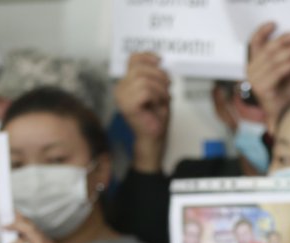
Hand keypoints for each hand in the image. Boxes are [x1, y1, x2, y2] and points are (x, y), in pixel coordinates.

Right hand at [114, 52, 171, 172]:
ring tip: (164, 99)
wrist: (154, 138)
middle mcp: (120, 87)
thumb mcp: (159, 90)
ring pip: (144, 79)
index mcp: (127, 82)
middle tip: (168, 88)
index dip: (148, 56)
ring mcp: (121, 96)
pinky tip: (158, 104)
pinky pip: (145, 91)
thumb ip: (155, 75)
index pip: (133, 59)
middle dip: (159, 75)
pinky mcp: (127, 105)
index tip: (161, 61)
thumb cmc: (156, 117)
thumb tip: (160, 60)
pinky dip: (157, 96)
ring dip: (160, 88)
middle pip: (140, 67)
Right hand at [246, 22, 289, 134]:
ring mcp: (255, 80)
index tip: (274, 24)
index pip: (254, 43)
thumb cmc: (287, 96)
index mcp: (254, 65)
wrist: (286, 117)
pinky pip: (278, 71)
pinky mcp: (262, 89)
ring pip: (274, 59)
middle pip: (267, 49)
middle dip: (284, 40)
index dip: (263, 32)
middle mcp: (251, 71)